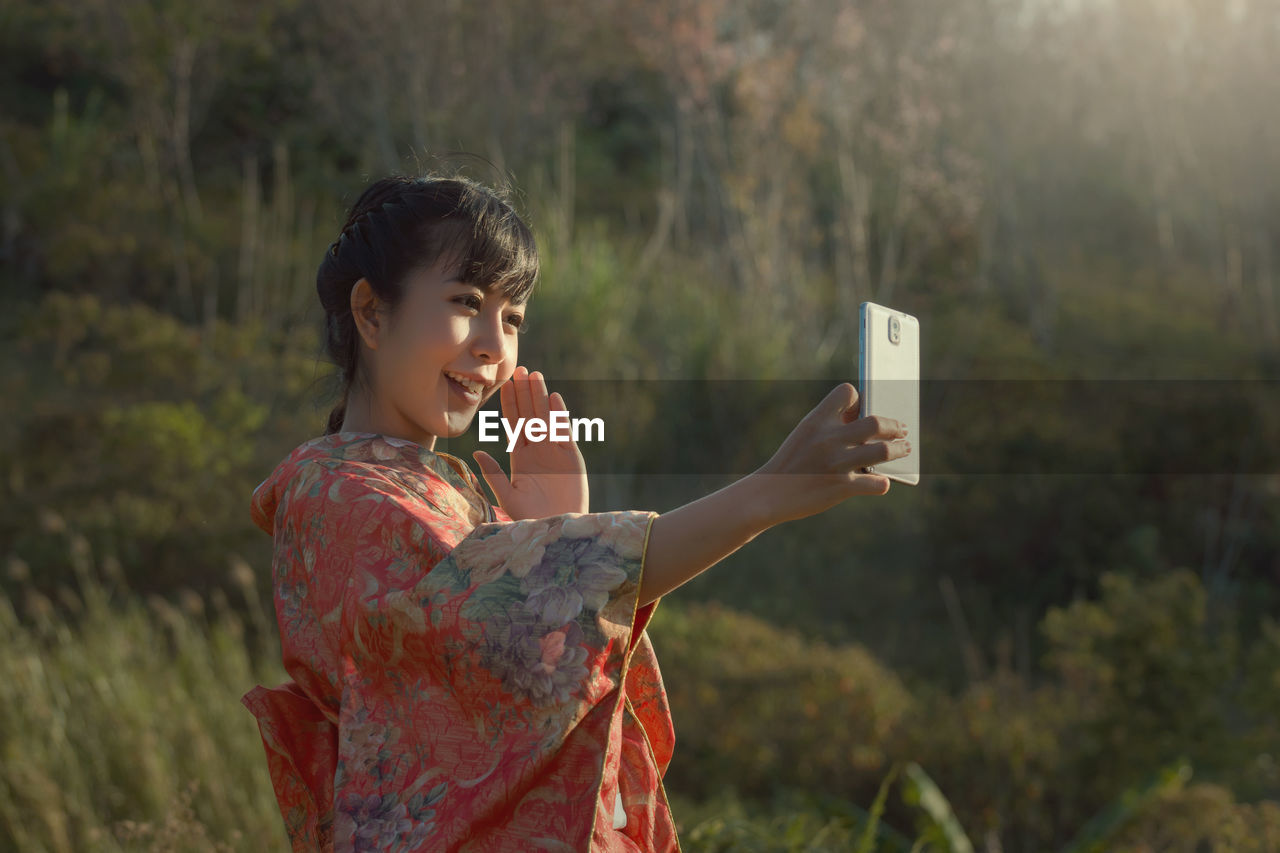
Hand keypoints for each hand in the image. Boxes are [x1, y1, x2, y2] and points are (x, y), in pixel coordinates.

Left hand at [472, 366, 588, 519]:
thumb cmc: (531, 517)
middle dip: (525, 392)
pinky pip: (563, 431)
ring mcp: (555, 451)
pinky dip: (559, 415)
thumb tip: (475, 452)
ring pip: (546, 417)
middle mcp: (538, 449)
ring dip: (540, 397)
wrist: (557, 528)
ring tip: (535, 375)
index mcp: (521, 456)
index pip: (514, 423)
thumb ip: (493, 473)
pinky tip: (553, 398)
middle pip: (530, 414)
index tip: (504, 384)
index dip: (510, 403)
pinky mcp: (571, 456)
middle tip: (520, 369)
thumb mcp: (508, 496)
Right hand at [750, 383, 910, 524]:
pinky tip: (881, 482)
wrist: (769, 494)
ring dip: (898, 451)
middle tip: (901, 430)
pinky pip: (876, 483)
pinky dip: (882, 483)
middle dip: (894, 426)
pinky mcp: (840, 487)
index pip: (848, 392)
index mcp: (816, 421)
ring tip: (904, 450)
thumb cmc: (791, 463)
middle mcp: (828, 439)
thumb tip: (866, 422)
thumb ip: (829, 426)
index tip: (864, 409)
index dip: (859, 399)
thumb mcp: (804, 436)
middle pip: (875, 422)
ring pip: (882, 452)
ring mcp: (835, 463)